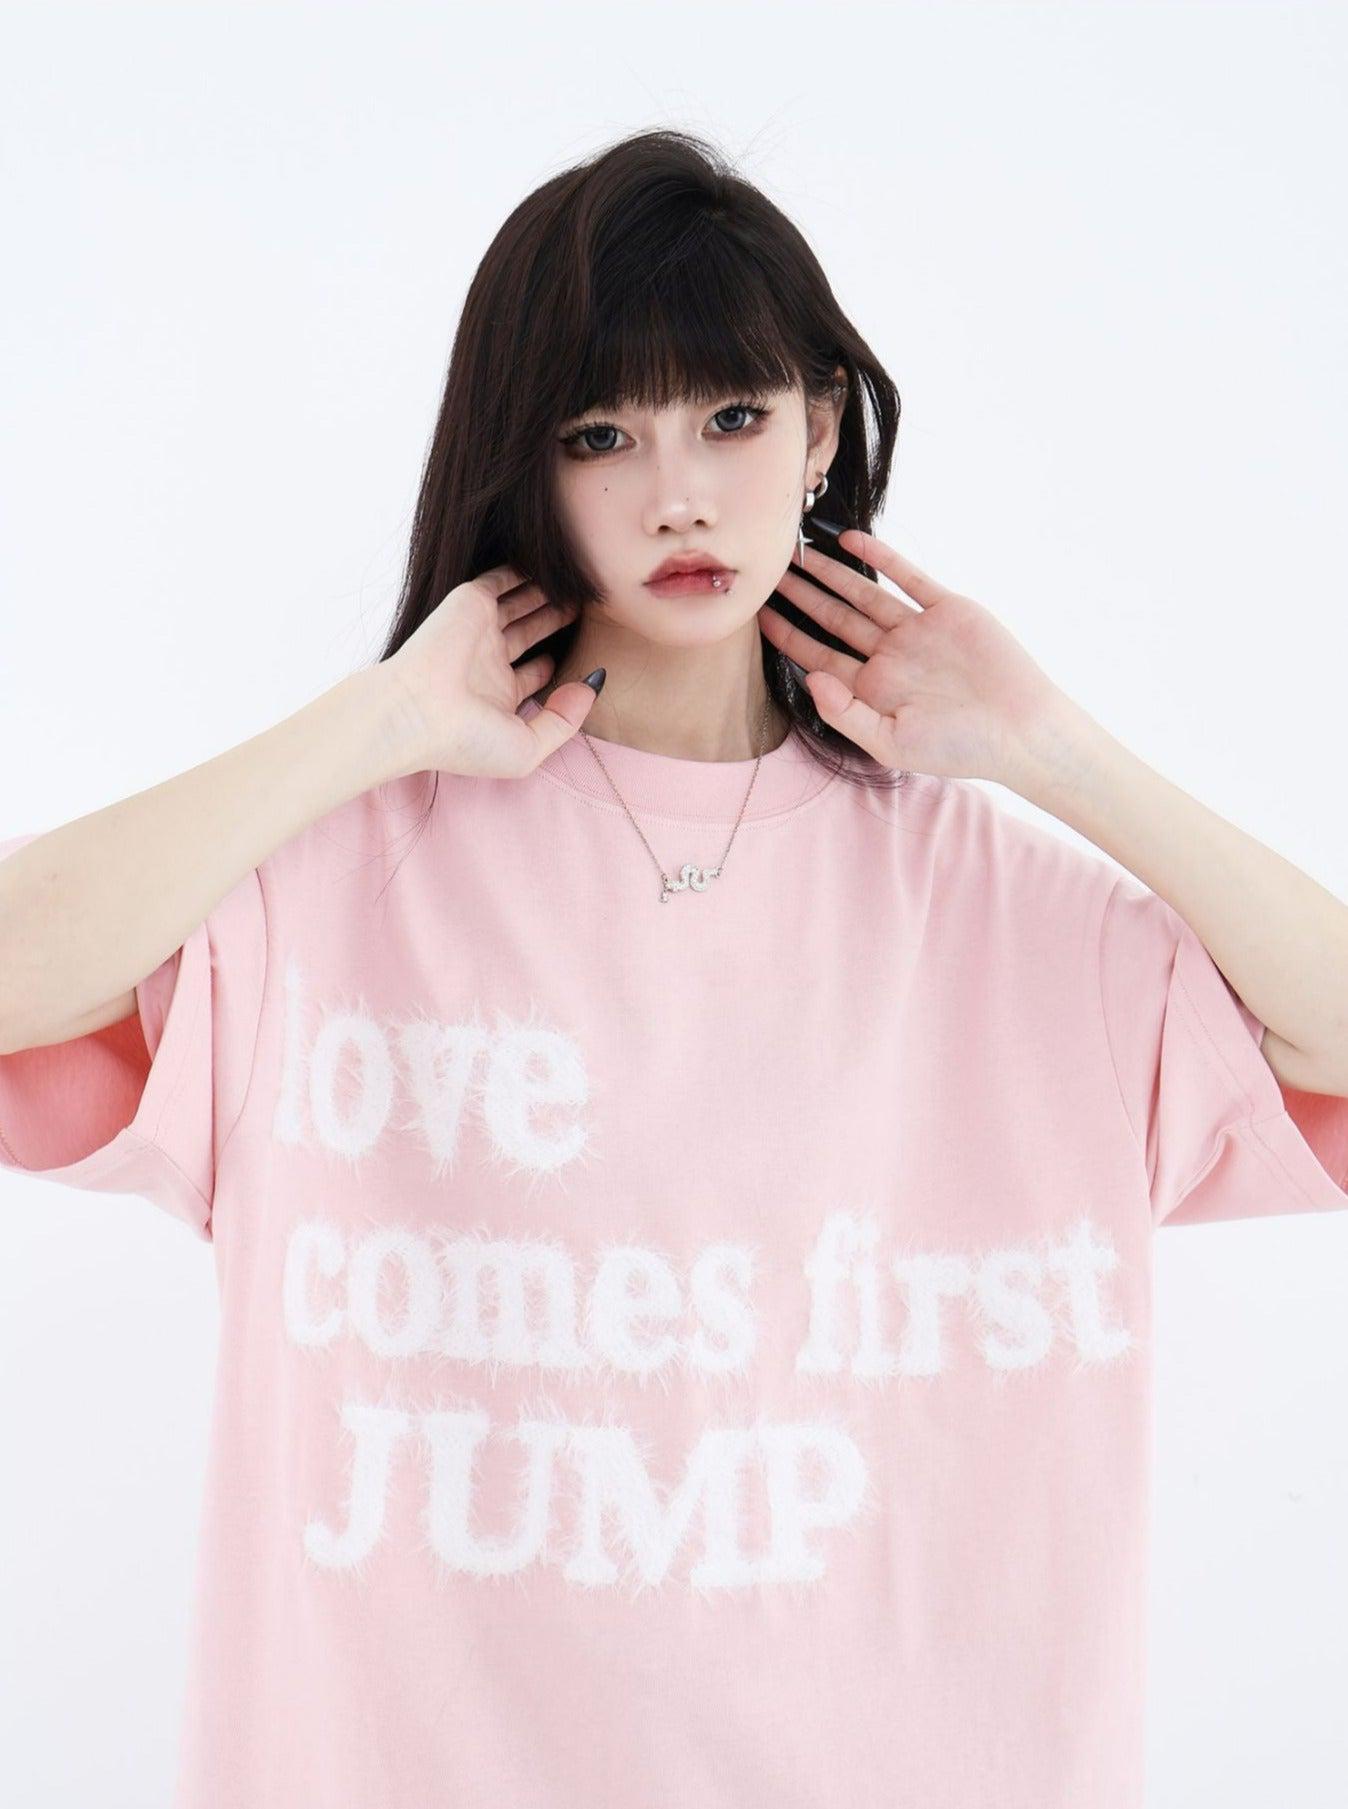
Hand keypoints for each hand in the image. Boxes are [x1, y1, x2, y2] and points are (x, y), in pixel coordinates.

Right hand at [380, 564, 595, 778]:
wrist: (416, 713)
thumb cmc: (467, 741)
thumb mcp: (527, 749)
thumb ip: (566, 721)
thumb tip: (591, 686)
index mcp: (499, 698)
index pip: (535, 674)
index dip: (559, 666)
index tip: (588, 655)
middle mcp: (488, 663)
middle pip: (530, 633)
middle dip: (556, 620)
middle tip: (588, 606)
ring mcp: (479, 632)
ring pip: (519, 605)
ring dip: (545, 594)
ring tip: (578, 582)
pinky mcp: (470, 604)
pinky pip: (500, 580)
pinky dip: (522, 571)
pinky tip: (550, 564)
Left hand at [758, 528, 1067, 785]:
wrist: (1022, 729)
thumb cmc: (960, 748)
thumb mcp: (893, 743)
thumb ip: (846, 713)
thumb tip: (812, 679)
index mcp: (873, 689)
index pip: (818, 657)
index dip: (788, 636)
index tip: (757, 615)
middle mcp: (890, 657)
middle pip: (834, 620)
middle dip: (801, 597)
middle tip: (768, 573)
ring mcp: (917, 631)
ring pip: (864, 594)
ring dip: (831, 573)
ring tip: (798, 553)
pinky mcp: (946, 610)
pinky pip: (908, 577)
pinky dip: (881, 558)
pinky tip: (851, 541)